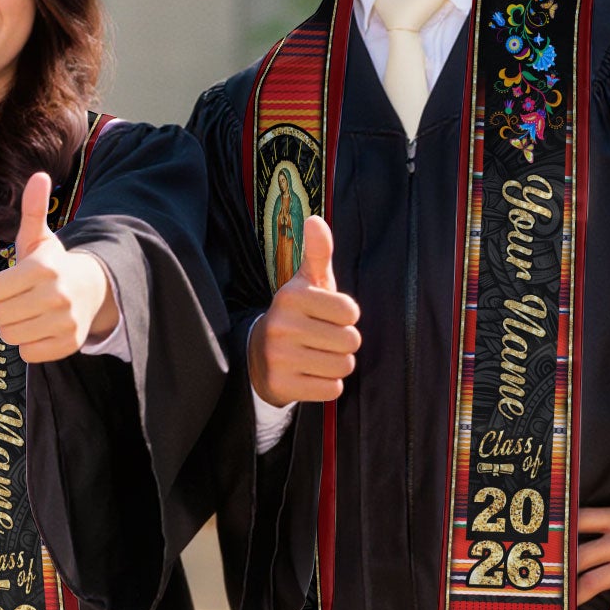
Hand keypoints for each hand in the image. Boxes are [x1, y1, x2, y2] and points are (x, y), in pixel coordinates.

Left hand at [0, 172, 115, 362]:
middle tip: (17, 300)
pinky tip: (39, 328)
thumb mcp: (39, 237)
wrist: (91, 289)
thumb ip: (32, 209)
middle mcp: (57, 296)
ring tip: (28, 313)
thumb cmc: (53, 264)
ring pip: (11, 337)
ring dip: (13, 327)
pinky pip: (28, 353)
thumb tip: (39, 175)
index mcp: (44, 269)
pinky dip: (29, 344)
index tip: (9, 283)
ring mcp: (65, 322)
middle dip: (2, 309)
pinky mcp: (69, 344)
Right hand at [248, 216, 360, 403]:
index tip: (327, 316)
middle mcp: (281, 325)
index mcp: (291, 296)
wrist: (257, 355)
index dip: (346, 317)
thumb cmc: (296, 315)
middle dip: (343, 343)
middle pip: (351, 341)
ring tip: (316, 356)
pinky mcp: (281, 385)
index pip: (351, 312)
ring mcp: (279, 357)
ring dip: (337, 364)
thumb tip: (315, 220)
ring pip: (343, 366)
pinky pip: (331, 389)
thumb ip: (317, 253)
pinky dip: (326, 385)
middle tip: (321, 339)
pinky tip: (309, 374)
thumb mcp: (306, 283)